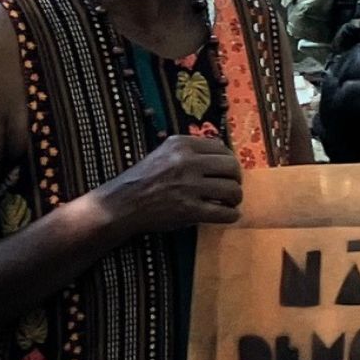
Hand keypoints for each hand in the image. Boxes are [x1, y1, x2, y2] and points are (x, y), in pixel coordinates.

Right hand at [99, 134, 243, 235]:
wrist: (122, 204)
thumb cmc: (144, 178)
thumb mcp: (163, 152)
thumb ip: (190, 150)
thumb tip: (222, 151)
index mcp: (181, 144)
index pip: (222, 148)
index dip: (229, 161)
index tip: (228, 171)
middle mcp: (187, 162)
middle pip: (232, 168)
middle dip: (236, 179)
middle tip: (232, 187)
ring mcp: (189, 186)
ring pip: (232, 190)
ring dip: (235, 198)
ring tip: (230, 202)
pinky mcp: (190, 210)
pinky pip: (224, 213)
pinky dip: (231, 215)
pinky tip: (229, 215)